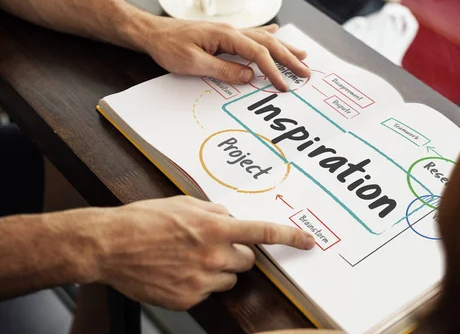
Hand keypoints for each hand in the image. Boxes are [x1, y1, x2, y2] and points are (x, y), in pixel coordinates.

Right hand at [96, 196, 314, 309]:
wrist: (109, 246)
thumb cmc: (142, 221)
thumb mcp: (183, 204)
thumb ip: (214, 211)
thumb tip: (231, 218)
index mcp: (215, 227)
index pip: (263, 232)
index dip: (290, 237)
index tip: (308, 241)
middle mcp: (213, 255)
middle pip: (248, 260)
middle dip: (237, 253)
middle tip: (213, 246)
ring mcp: (201, 280)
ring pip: (229, 278)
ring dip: (218, 269)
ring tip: (189, 258)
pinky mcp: (188, 298)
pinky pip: (207, 292)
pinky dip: (199, 283)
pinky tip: (177, 271)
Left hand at [140, 19, 308, 91]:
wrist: (152, 33)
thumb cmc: (168, 46)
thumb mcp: (193, 63)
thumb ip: (223, 70)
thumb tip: (250, 76)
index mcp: (226, 36)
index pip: (257, 53)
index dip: (273, 70)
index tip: (283, 85)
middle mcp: (231, 31)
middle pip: (267, 43)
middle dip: (288, 58)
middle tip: (305, 72)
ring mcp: (228, 33)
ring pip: (263, 38)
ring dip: (283, 47)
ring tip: (301, 55)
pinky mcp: (223, 36)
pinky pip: (252, 35)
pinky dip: (267, 35)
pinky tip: (276, 31)